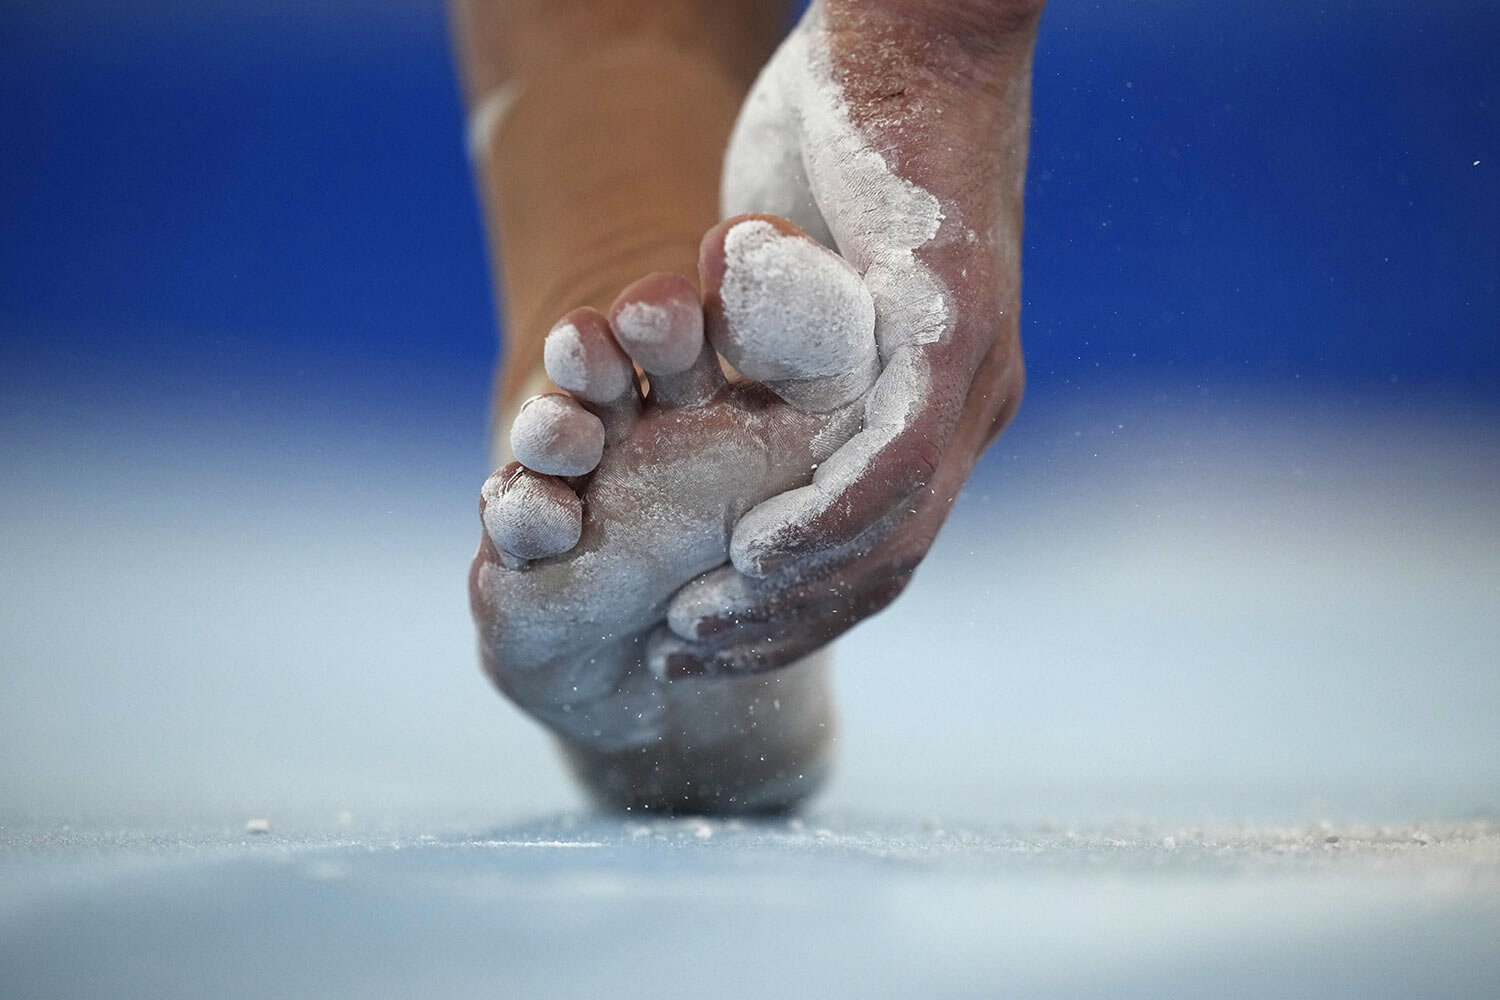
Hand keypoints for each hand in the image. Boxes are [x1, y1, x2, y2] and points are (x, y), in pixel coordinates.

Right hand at [656, 0, 1039, 673]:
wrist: (915, 31)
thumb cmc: (848, 141)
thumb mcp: (803, 272)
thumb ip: (778, 345)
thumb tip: (725, 377)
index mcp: (940, 402)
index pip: (875, 542)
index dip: (795, 603)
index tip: (710, 627)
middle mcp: (968, 404)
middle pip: (885, 563)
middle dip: (787, 624)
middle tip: (695, 653)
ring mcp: (970, 372)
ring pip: (893, 533)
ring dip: (798, 596)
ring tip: (710, 626)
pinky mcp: (953, 327)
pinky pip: (895, 464)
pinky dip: (828, 526)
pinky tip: (757, 557)